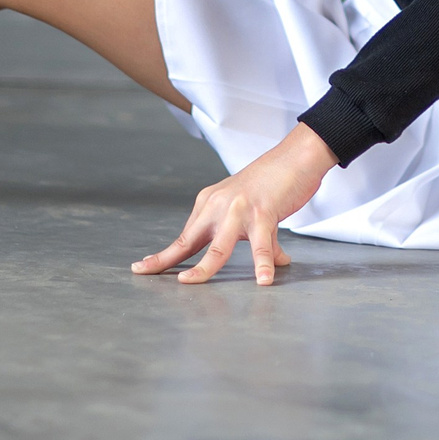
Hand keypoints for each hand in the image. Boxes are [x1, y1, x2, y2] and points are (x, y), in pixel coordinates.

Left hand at [133, 122, 336, 286]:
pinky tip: (264, 279)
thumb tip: (274, 261)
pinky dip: (263, 263)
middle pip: (190, 242)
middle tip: (148, 276)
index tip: (142, 267)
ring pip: (218, 248)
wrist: (296, 156)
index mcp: (209, 203)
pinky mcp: (262, 212)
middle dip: (167, 261)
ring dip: (204, 269)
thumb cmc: (273, 182)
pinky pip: (261, 245)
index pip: (184, 236)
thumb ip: (258, 236)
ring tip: (192, 283)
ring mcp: (239, 210)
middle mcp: (218, 206)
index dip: (164, 255)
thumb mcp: (254, 209)